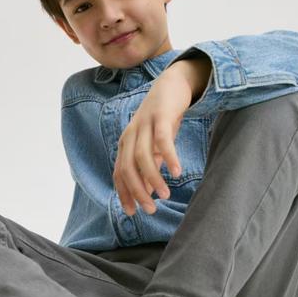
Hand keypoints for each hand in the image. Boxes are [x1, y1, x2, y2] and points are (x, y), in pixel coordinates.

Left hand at [113, 58, 210, 214]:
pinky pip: (163, 140)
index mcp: (126, 144)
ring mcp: (144, 125)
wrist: (173, 83)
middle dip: (137, 192)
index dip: (125, 194)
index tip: (133, 213)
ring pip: (143, 157)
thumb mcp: (153, 146)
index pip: (120, 173)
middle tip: (151, 209)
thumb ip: (149, 167)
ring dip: (153, 179)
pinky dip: (169, 158)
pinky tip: (177, 173)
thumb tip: (149, 192)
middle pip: (128, 168)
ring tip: (166, 195)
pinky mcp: (161, 116)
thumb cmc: (162, 120)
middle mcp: (131, 135)